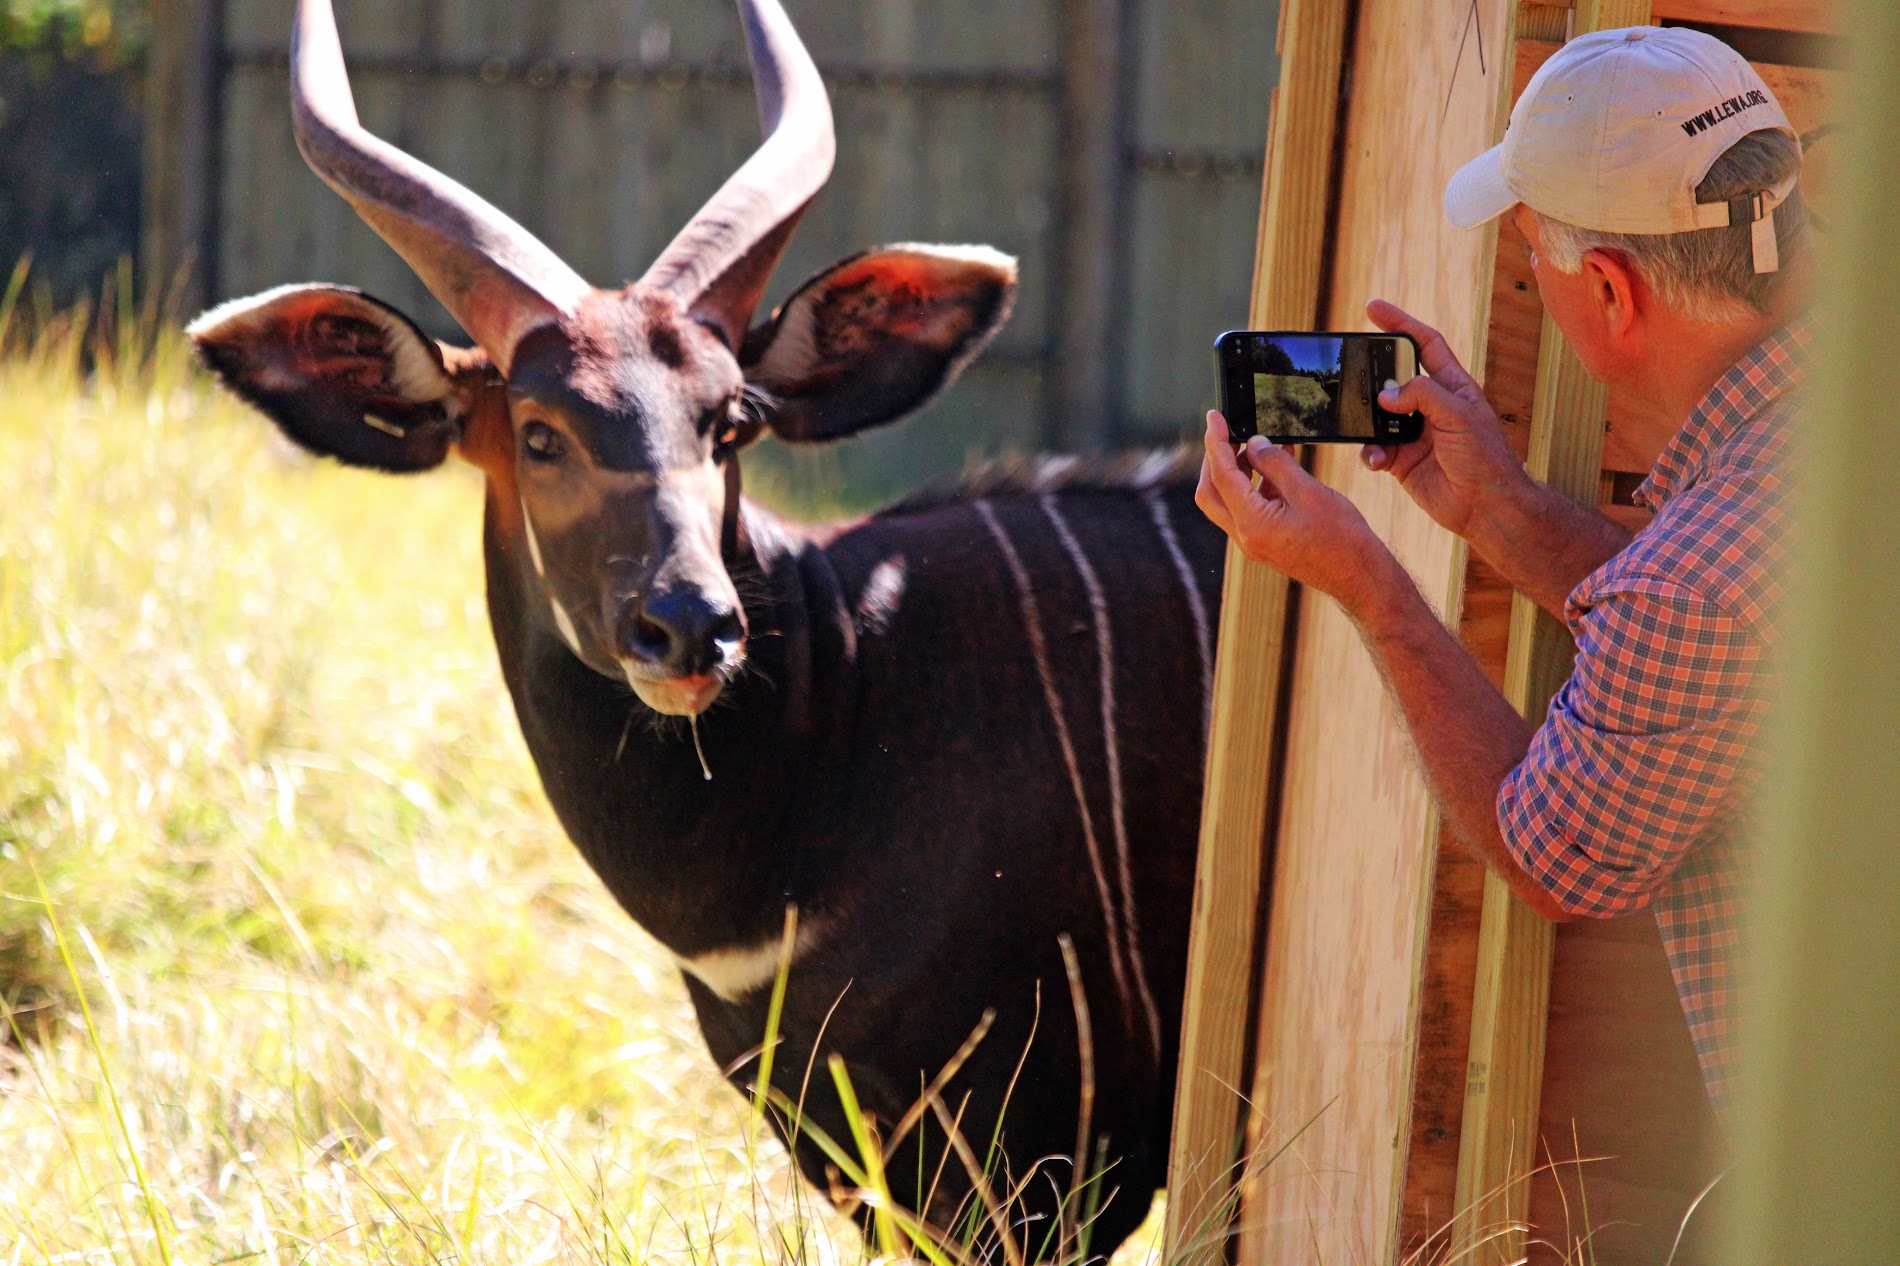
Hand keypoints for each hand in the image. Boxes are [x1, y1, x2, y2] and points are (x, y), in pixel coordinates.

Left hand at [1196, 411, 1391, 611]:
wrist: (1358, 576)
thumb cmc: (1341, 537)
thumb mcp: (1308, 491)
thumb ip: (1277, 464)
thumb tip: (1254, 443)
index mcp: (1252, 523)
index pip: (1220, 475)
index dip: (1215, 442)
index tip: (1214, 417)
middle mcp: (1245, 536)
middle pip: (1211, 491)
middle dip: (1215, 459)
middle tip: (1229, 433)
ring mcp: (1253, 542)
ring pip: (1229, 501)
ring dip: (1239, 471)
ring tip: (1261, 445)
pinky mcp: (1265, 543)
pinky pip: (1249, 509)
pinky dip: (1256, 486)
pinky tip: (1278, 465)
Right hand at [1361, 299, 1531, 537]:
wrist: (1485, 507)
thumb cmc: (1485, 458)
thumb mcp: (1458, 414)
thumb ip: (1422, 395)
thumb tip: (1385, 394)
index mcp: (1452, 386)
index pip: (1424, 344)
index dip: (1400, 324)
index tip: (1373, 309)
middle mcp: (1431, 407)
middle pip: (1393, 378)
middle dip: (1371, 375)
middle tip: (1349, 370)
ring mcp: (1415, 434)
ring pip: (1378, 416)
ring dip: (1368, 421)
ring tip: (1365, 426)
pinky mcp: (1402, 461)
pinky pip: (1374, 449)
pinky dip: (1370, 453)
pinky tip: (1377, 460)